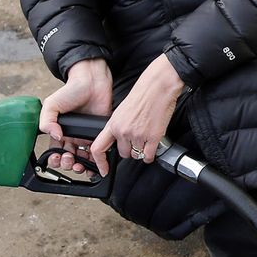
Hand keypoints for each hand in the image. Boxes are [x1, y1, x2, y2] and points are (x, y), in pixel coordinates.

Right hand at [39, 58, 112, 175]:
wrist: (92, 83)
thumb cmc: (71, 91)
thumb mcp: (51, 104)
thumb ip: (47, 121)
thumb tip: (55, 136)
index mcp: (58, 131)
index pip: (54, 152)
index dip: (54, 159)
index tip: (57, 158)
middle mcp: (71, 136)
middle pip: (68, 158)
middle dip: (67, 164)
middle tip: (70, 160)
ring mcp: (85, 137)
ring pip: (82, 159)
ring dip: (80, 166)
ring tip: (80, 165)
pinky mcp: (98, 135)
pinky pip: (97, 153)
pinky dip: (96, 161)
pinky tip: (94, 163)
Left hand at [89, 54, 184, 175]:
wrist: (158, 87)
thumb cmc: (142, 95)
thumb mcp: (122, 110)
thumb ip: (118, 126)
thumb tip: (119, 140)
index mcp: (113, 124)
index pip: (98, 148)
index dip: (100, 162)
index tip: (103, 170)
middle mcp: (123, 131)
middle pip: (123, 154)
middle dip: (130, 150)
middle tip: (137, 140)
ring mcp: (138, 135)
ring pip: (137, 155)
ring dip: (142, 150)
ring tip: (146, 137)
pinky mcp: (153, 137)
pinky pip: (149, 156)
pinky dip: (151, 155)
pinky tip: (153, 146)